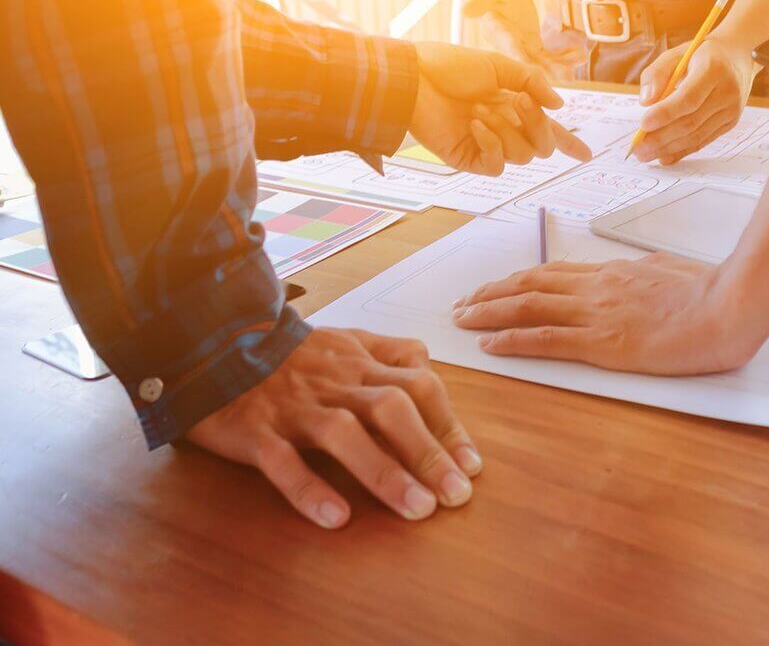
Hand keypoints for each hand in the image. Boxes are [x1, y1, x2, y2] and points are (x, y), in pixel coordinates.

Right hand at [186, 328, 482, 528]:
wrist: (207, 341)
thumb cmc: (285, 353)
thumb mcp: (341, 340)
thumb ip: (386, 351)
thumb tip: (429, 364)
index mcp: (357, 361)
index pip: (417, 385)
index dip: (447, 424)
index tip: (470, 464)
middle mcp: (333, 382)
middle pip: (391, 408)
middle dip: (428, 451)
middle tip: (456, 495)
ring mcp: (293, 406)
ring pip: (344, 434)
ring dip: (385, 472)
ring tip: (418, 510)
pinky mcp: (253, 430)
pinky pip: (282, 461)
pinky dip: (309, 489)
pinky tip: (336, 518)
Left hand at [411, 41, 591, 174]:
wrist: (414, 79)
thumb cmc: (450, 66)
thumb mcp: (498, 65)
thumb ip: (532, 83)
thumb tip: (560, 107)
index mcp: (513, 105)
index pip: (547, 128)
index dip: (569, 142)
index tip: (587, 155)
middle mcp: (504, 127)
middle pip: (542, 146)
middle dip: (537, 124)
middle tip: (519, 101)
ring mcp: (487, 144)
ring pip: (522, 156)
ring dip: (505, 129)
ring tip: (478, 108)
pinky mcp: (468, 158)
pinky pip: (495, 165)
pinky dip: (490, 143)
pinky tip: (473, 125)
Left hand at [451, 253, 755, 373]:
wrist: (730, 305)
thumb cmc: (711, 291)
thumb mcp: (670, 271)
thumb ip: (645, 274)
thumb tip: (637, 275)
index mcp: (613, 273)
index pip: (552, 273)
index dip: (517, 280)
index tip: (494, 287)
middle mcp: (597, 287)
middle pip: (529, 285)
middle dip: (491, 294)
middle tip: (462, 303)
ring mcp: (598, 313)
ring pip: (529, 307)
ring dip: (490, 312)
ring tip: (463, 319)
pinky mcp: (605, 343)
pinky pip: (548, 340)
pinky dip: (514, 340)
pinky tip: (491, 344)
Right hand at [462, 0, 583, 82]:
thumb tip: (466, 10)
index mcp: (495, 32)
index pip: (508, 48)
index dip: (521, 60)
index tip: (534, 73)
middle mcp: (507, 44)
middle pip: (528, 61)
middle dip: (548, 71)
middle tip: (567, 78)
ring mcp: (520, 46)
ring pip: (541, 62)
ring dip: (561, 65)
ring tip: (581, 62)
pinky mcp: (531, 44)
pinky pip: (548, 54)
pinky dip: (564, 55)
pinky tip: (582, 55)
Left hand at [633, 36, 754, 164]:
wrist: (737, 57)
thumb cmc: (701, 55)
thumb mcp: (676, 54)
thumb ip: (656, 74)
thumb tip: (645, 101)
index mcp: (713, 69)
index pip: (688, 98)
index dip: (665, 113)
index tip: (643, 124)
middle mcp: (727, 91)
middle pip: (691, 122)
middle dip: (661, 138)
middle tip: (637, 148)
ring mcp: (731, 110)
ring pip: (696, 136)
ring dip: (668, 148)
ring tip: (645, 154)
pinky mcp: (730, 122)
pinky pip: (704, 141)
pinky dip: (682, 151)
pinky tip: (664, 156)